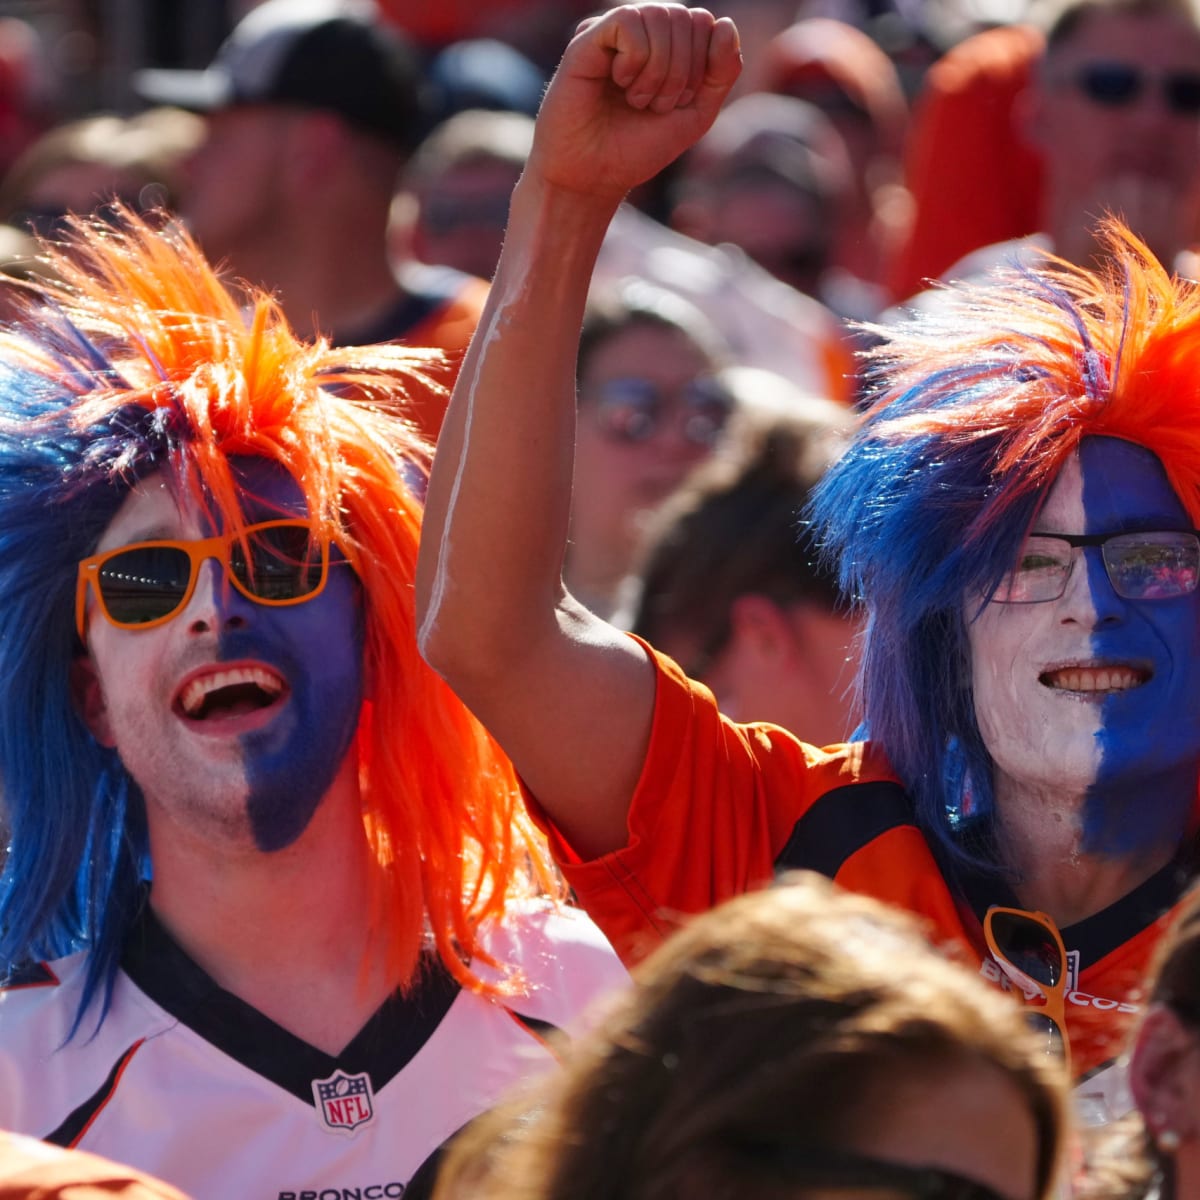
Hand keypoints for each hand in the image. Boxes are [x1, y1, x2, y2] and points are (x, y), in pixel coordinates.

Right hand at [528, 4, 740, 205]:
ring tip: (636, 100)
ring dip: (658, 70)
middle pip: (686, 17)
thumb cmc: (637, 148)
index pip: (704, 23)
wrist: (593, 177)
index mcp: (666, 44)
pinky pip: (629, 21)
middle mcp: (640, 31)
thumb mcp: (694, 116)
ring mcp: (613, 31)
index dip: (702, 66)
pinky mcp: (587, 36)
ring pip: (659, 15)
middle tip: (655, 107)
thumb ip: (721, 74)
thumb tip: (726, 25)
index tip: (677, 103)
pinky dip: (635, 60)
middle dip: (681, 71)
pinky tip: (618, 82)